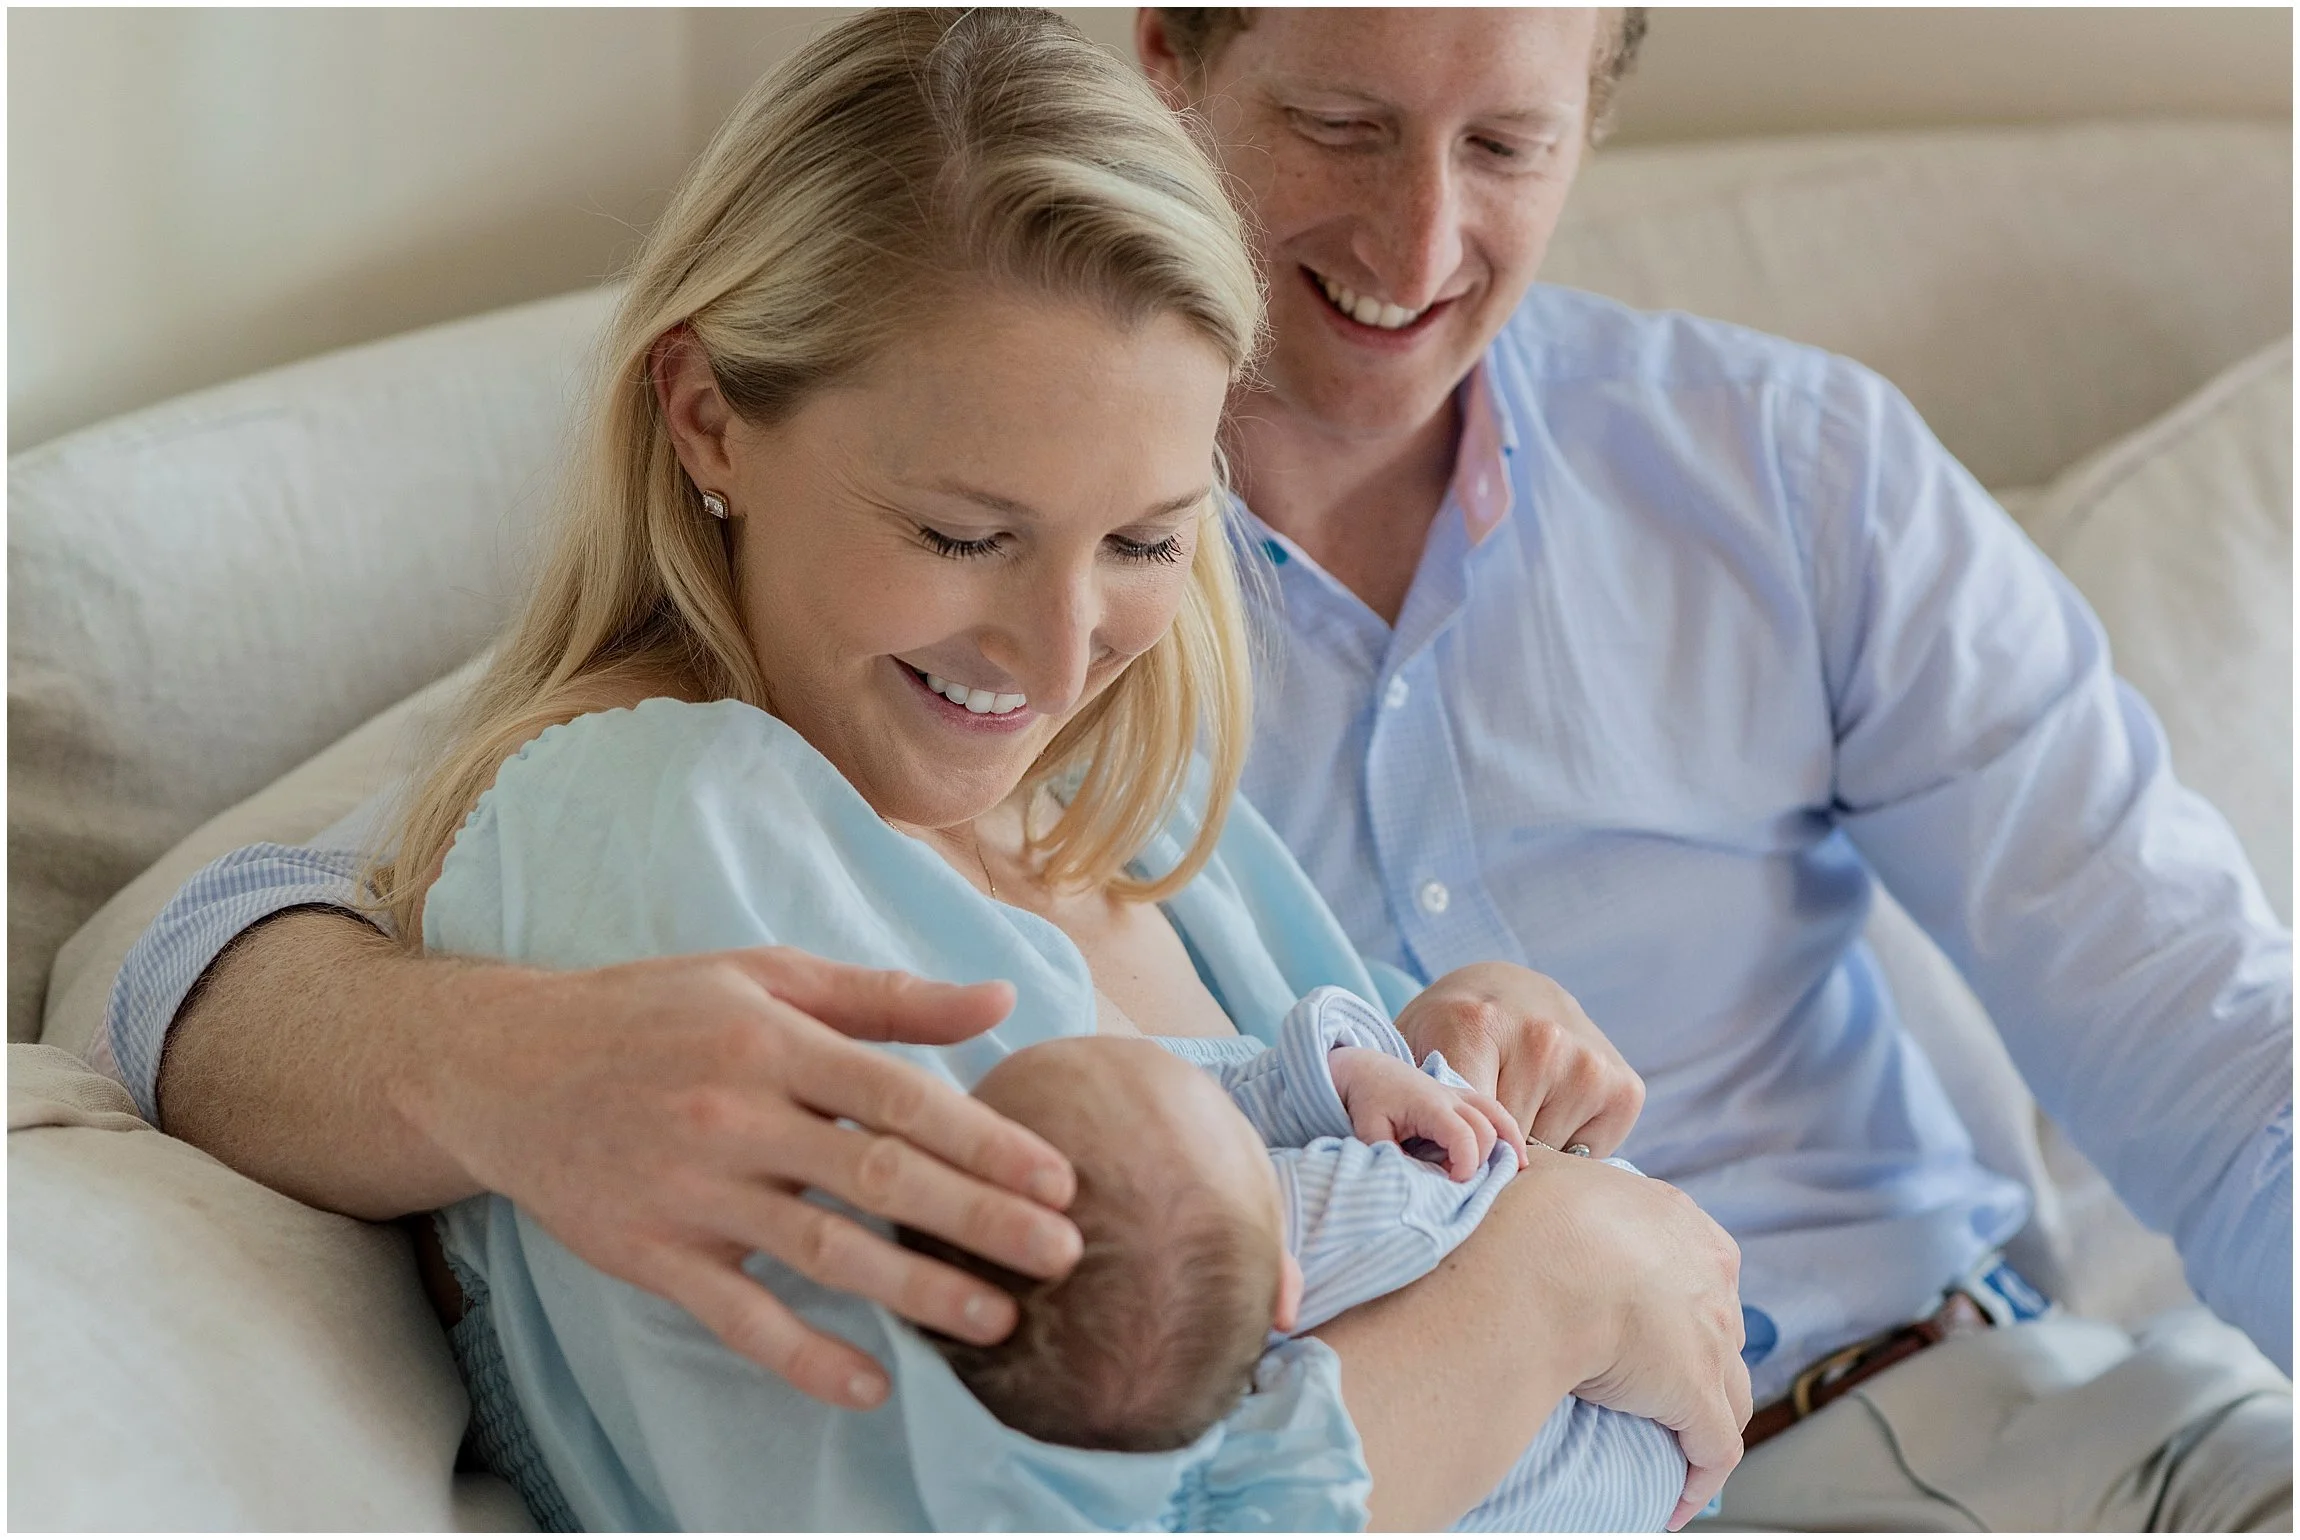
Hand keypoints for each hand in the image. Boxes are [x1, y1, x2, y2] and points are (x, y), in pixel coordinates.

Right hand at [401, 946, 1082, 1409]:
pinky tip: (873, 1381)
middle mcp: (735, 1115)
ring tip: (995, 1321)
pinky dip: (805, 1356)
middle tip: (1060, 1256)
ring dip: (916, 1291)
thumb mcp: (767, 978)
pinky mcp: (652, 1253)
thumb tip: (1000, 1003)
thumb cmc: (654, 1011)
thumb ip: (886, 999)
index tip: (1059, 1180)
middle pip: (876, 1176)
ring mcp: (692, 1191)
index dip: (986, 1141)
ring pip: (822, 1253)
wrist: (507, 1066)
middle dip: (978, 1220)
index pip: (900, 1096)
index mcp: (770, 1040)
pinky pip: (739, 1317)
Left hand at [1326, 1046, 1527, 1179]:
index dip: (1466, 1165)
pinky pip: (1494, 1110)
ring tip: (1517, 1168)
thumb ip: (1386, 1154)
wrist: (1366, 1068)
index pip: (1464, 1135)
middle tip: (1461, 1184)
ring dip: (1509, 1141)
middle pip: (1486, 1130)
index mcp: (1430, 1105)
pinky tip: (1515, 1151)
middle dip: (1481, 1161)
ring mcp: (1459, 1095)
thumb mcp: (1367, 1129)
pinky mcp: (1461, 1097)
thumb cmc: (1367, 1099)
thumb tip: (1410, 1182)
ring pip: (1498, 1115)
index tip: (1454, 1186)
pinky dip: (1507, 1129)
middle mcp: (1452, 1098)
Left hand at [1391, 962, 1643, 1156]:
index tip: (1441, 1160)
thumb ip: (1406, 1100)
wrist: (1505, 989)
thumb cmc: (1447, 1031)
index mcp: (1477, 1025)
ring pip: (1548, 1160)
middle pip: (1506, 1151)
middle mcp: (1542, 1040)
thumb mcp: (1409, 1049)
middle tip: (1474, 1134)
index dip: (1450, 1159)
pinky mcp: (1624, 1088)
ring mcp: (1588, 1063)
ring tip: (1511, 1117)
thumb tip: (1401, 1164)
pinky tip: (1546, 1116)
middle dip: (1487, 1157)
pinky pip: (1587, 1157)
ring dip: (1528, 1154)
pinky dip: (1564, 1151)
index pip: (1464, 1130)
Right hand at [1520, 1151, 1751, 1528]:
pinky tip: (1675, 1504)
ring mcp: (1711, 1338)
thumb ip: (1540, 1170)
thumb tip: (1514, 1161)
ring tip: (1669, 1443)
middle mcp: (1710, 1275)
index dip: (1674, 1291)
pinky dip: (1699, 1478)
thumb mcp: (1537, 1168)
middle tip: (1649, 1382)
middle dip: (1693, 1354)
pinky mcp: (1700, 1397)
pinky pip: (1716, 1453)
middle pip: (1718, 1322)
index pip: (1696, 1257)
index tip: (1644, 1316)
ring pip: (1730, 1389)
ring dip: (1704, 1418)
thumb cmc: (1525, 1214)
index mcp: (1676, 1218)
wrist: (1539, 1265)